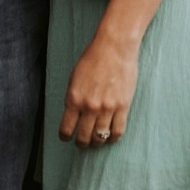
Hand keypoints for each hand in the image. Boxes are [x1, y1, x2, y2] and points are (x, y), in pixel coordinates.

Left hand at [59, 29, 139, 146]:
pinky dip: (113, 138)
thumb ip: (73, 98)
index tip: (67, 137)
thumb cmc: (94, 58)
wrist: (115, 46)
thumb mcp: (75, 77)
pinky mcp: (123, 107)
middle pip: (83, 138)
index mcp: (74, 98)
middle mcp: (89, 106)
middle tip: (83, 141)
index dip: (66, 137)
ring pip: (100, 138)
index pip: (66, 129)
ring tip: (97, 140)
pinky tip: (110, 136)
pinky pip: (117, 132)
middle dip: (81, 143)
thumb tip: (72, 116)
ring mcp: (107, 108)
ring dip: (97, 142)